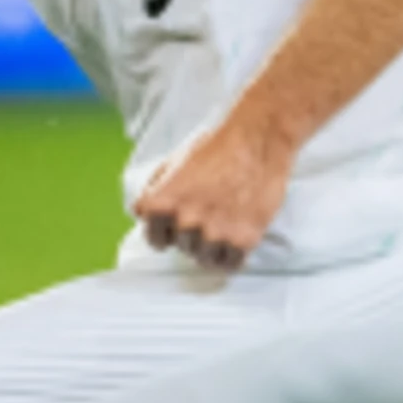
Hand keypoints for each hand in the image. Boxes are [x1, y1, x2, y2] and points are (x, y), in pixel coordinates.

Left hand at [131, 114, 295, 269]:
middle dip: (193, 237)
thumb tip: (143, 212)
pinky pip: (230, 263)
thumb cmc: (218, 145)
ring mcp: (214, 232)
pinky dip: (233, 257)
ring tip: (225, 231)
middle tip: (210, 220)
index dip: (167, 233)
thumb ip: (155, 191)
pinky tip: (237, 243)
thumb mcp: (174, 163)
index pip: (154, 239)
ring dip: (213, 249)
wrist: (258, 138)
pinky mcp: (243, 238)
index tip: (176, 231)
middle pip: (182, 248)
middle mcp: (184, 221)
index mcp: (162, 204)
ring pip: (205, 259)